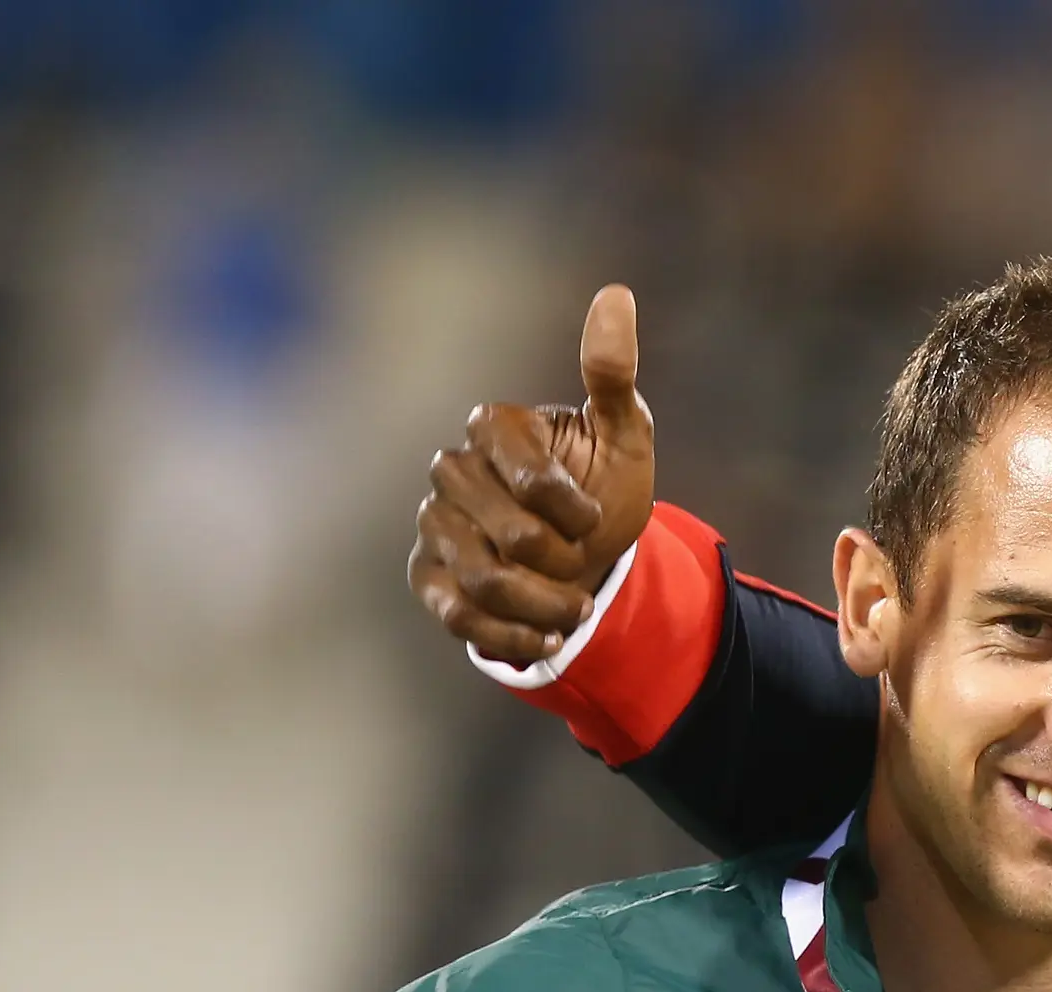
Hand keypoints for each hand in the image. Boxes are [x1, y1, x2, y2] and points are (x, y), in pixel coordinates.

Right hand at [408, 283, 657, 667]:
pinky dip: (514, 637)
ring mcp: (433, 524)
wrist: (588, 560)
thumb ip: (613, 375)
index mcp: (493, 428)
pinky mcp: (426, 575)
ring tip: (574, 604)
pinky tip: (546, 637)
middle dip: (567, 562)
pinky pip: (459, 617)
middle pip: (513, 541)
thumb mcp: (625, 436)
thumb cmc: (604, 489)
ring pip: (487, 583)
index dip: (577, 512)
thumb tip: (616, 294)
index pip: (535, 481)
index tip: (592, 515)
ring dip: (548, 605)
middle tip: (583, 559)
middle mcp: (451, 470)